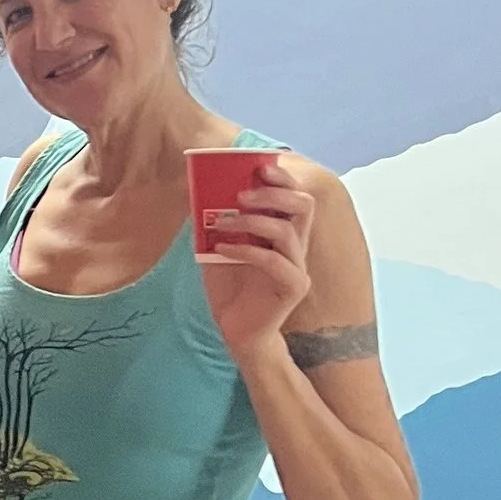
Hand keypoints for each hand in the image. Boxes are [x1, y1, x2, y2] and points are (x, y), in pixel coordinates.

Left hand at [196, 164, 314, 364]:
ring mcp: (297, 268)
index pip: (295, 196)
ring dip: (252, 221)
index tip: (259, 166)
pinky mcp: (292, 288)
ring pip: (289, 231)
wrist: (238, 333)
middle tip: (240, 193)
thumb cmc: (230, 289)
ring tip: (222, 222)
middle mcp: (296, 247)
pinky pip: (273, 261)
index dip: (283, 179)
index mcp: (284, 233)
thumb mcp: (217, 250)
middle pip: (304, 206)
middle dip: (273, 193)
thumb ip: (215, 225)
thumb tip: (197, 194)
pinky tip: (221, 248)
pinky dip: (246, 250)